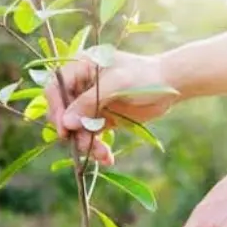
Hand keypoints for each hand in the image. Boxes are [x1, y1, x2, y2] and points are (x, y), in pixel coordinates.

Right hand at [44, 49, 178, 164]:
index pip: (56, 89)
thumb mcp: (116, 84)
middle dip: (74, 132)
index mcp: (80, 68)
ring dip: (87, 144)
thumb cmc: (144, 76)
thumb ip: (90, 102)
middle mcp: (81, 86)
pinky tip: (107, 158)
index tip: (64, 129)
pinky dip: (98, 148)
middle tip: (85, 146)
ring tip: (103, 155)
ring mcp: (91, 104)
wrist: (170, 85)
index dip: (57, 109)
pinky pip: (92, 136)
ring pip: (78, 128)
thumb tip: (66, 123)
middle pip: (64, 112)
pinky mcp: (101, 119)